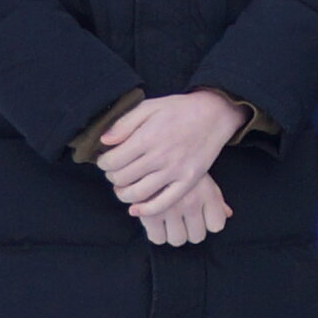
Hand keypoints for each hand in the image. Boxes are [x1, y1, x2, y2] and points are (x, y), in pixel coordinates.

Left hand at [97, 88, 245, 211]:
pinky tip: (135, 209)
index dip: (103, 163)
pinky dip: (146, 210)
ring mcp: (175, 171)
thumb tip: (104, 141)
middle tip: (115, 172)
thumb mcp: (148, 106)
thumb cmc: (179, 110)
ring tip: (123, 187)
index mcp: (147, 137)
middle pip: (122, 178)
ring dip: (123, 193)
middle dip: (112, 176)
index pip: (112, 161)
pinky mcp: (188, 181)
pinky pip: (164, 202)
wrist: (214, 115)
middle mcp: (160, 157)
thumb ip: (124, 123)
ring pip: (138, 193)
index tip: (106, 160)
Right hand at [135, 174, 231, 246]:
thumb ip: (216, 198)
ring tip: (167, 221)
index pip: (216, 225)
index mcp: (207, 193)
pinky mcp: (149, 213)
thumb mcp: (202, 177)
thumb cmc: (178, 166)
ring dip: (172, 234)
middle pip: (197, 236)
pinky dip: (156, 233)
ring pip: (177, 239)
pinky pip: (157, 238)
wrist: (149, 153)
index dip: (208, 223)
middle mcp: (191, 202)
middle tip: (181, 221)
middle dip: (189, 231)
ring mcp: (170, 208)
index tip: (199, 217)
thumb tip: (228, 214)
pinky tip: (155, 222)